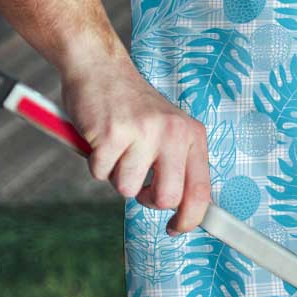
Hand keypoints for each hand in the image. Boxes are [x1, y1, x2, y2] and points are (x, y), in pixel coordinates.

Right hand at [61, 56, 210, 234]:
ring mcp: (143, 132)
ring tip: (117, 147)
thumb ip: (178, 164)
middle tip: (138, 181)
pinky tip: (100, 139)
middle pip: (166, 198)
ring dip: (117, 175)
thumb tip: (185, 210)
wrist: (100, 68)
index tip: (176, 228)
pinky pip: (100, 174)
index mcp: (192, 135)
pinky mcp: (112, 134)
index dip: (190, 218)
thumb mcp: (168, 130)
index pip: (201, 190)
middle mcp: (173, 133)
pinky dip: (96, 163)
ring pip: (128, 189)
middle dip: (147, 199)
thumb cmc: (133, 106)